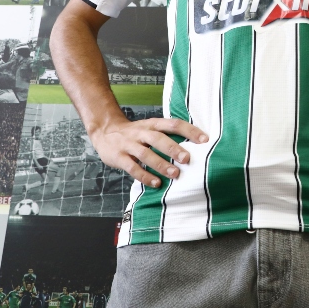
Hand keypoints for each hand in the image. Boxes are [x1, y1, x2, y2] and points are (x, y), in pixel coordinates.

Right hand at [91, 116, 208, 187]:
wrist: (104, 130)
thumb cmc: (134, 133)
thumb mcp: (149, 128)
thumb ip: (166, 135)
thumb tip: (193, 147)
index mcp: (152, 124)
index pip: (173, 124)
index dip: (189, 130)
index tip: (204, 139)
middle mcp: (141, 132)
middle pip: (159, 138)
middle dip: (173, 148)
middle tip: (187, 159)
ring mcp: (129, 145)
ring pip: (145, 153)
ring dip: (160, 164)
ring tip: (175, 174)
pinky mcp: (119, 157)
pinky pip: (132, 167)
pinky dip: (145, 176)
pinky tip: (156, 183)